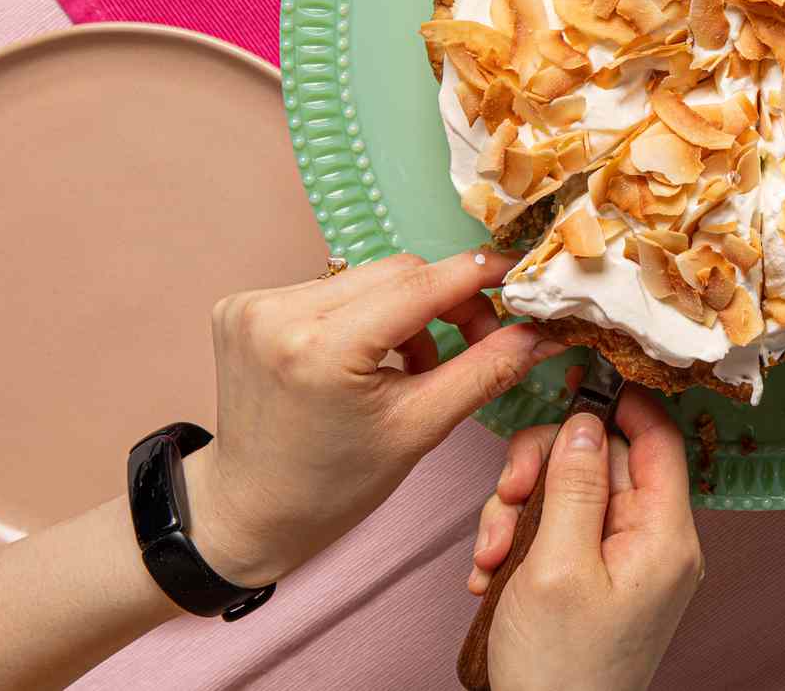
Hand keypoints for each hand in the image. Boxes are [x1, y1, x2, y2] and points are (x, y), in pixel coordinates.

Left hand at [184, 251, 566, 586]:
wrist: (250, 512)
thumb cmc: (334, 486)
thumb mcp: (420, 429)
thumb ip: (486, 371)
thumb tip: (543, 332)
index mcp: (322, 348)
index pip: (422, 285)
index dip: (479, 274)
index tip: (519, 273)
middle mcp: (278, 314)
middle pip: (397, 272)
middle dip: (445, 300)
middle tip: (475, 339)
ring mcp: (253, 306)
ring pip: (366, 277)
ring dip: (401, 310)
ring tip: (408, 365)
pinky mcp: (242, 306)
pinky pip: (329, 288)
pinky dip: (360, 314)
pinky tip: (361, 357)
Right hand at [471, 389, 703, 690]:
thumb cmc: (559, 670)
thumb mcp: (556, 564)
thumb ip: (573, 484)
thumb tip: (586, 420)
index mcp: (664, 537)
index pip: (658, 438)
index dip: (618, 403)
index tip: (574, 383)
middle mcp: (653, 545)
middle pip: (601, 461)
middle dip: (542, 470)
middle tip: (508, 496)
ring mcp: (623, 564)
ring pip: (569, 493)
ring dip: (518, 510)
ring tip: (490, 553)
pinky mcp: (593, 580)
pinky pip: (557, 532)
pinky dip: (519, 542)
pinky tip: (491, 572)